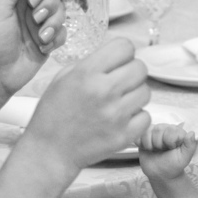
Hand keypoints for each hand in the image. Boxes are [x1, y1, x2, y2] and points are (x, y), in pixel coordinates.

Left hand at [0, 0, 66, 94]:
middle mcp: (29, 8)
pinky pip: (63, 33)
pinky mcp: (48, 41)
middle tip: (36, 19)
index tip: (31, 0)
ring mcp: (40, 25)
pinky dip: (56, 39)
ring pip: (61, 12)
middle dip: (49, 5)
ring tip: (41, 37)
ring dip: (53, 24)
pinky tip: (42, 48)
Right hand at [23, 39, 150, 172]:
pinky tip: (121, 119)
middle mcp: (104, 91)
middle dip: (131, 72)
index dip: (122, 53)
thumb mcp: (62, 79)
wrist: (50, 151)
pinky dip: (137, 117)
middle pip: (140, 68)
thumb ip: (90, 64)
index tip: (117, 61)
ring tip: (119, 102)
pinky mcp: (124, 135)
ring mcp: (116, 115)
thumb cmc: (53, 114)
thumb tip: (114, 57)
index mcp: (86, 73)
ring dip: (135, 94)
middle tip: (120, 82)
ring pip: (146, 92)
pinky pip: (146, 116)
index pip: (125, 47)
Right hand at [137, 124, 196, 182]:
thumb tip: (191, 133)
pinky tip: (147, 149)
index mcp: (177, 131)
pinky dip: (141, 144)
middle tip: (162, 151)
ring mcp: (153, 131)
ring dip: (149, 145)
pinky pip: (137, 134)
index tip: (171, 149)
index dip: (168, 142)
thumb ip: (189, 146)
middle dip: (158, 144)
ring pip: (146, 132)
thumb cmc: (173, 166)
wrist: (160, 174)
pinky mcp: (143, 135)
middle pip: (157, 130)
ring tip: (154, 150)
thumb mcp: (184, 158)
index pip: (169, 130)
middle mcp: (165, 128)